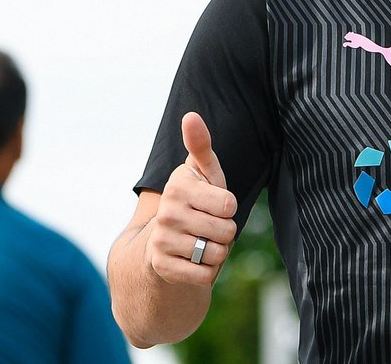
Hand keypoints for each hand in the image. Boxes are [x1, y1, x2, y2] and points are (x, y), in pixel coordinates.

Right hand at [145, 112, 237, 285]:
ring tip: (201, 243)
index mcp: (178, 186)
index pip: (229, 204)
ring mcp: (161, 240)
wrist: (164, 242)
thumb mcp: (203, 173)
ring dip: (217, 253)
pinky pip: (204, 276)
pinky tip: (193, 261)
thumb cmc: (196, 201)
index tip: (213, 204)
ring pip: (218, 254)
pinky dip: (207, 272)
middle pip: (227, 231)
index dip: (228, 208)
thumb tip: (191, 116)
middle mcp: (166, 212)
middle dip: (226, 232)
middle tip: (208, 226)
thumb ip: (201, 146)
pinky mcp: (161, 267)